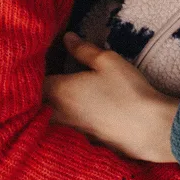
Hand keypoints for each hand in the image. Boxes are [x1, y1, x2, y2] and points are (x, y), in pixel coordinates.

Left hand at [44, 33, 177, 162]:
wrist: (146, 129)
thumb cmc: (126, 91)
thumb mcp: (107, 61)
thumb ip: (83, 49)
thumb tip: (67, 38)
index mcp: (59, 90)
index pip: (33, 81)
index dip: (35, 71)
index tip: (44, 62)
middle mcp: (57, 113)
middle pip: (37, 103)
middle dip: (41, 91)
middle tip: (53, 76)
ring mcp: (69, 130)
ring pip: (51, 117)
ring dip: (54, 106)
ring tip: (68, 94)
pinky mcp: (83, 141)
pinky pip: (66, 128)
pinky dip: (69, 119)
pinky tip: (85, 112)